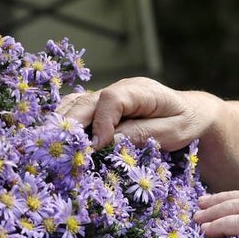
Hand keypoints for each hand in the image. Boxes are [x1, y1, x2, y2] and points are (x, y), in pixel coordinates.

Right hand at [58, 77, 219, 149]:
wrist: (190, 113)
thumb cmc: (185, 123)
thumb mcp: (172, 132)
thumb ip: (142, 133)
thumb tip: (110, 142)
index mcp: (140, 90)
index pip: (112, 99)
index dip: (101, 122)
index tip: (97, 147)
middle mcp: (120, 89)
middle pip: (86, 100)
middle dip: (70, 124)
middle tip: (58, 148)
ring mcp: (108, 96)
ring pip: (76, 103)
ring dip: (61, 123)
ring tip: (48, 144)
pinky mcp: (101, 107)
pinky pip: (77, 110)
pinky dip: (65, 123)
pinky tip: (56, 139)